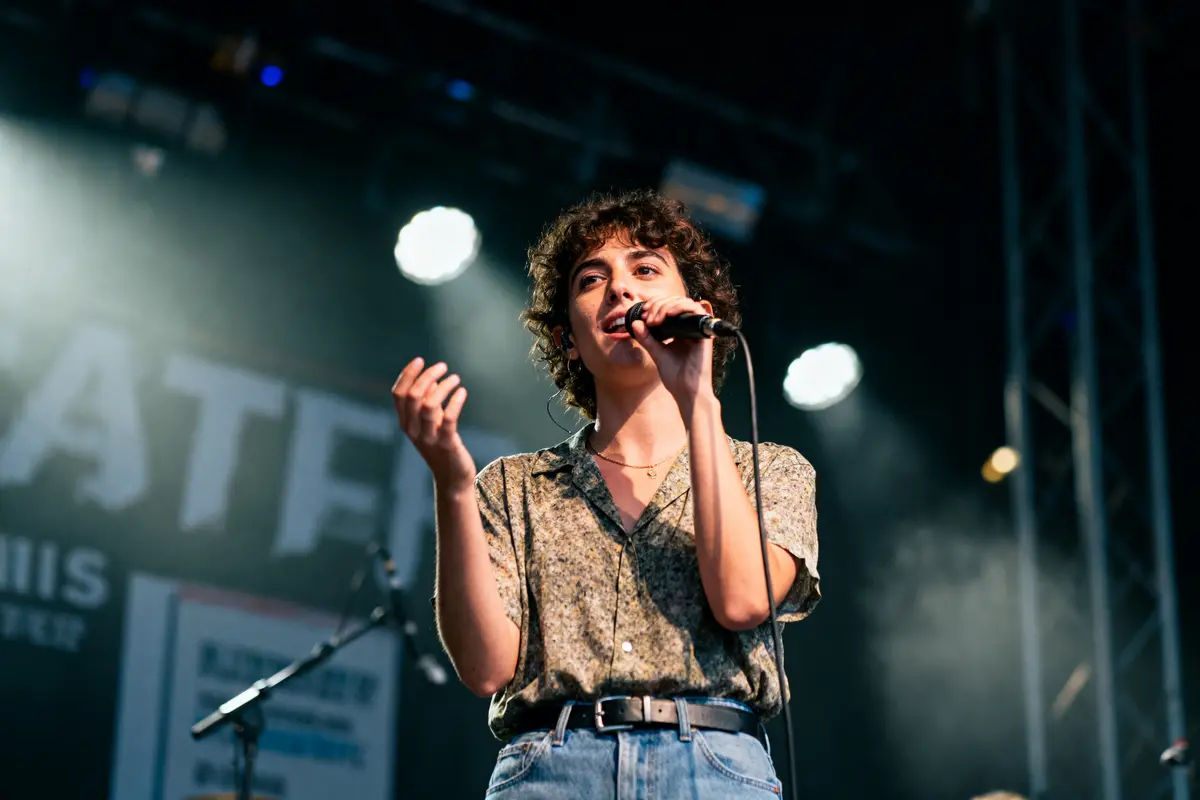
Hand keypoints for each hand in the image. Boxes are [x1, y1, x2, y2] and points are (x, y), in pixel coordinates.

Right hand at [391, 358, 475, 492]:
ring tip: (455, 378)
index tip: (420, 360)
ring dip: (443, 387)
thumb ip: (426, 403)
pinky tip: (462, 392)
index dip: (407, 375)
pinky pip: (448, 419)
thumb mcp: (429, 424)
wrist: (451, 478)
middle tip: (443, 366)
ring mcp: (428, 438)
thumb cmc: (441, 446)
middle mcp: (413, 430)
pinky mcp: (446, 444)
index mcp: (405, 423)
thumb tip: (432, 378)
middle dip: (427, 376)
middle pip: (413, 396)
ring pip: (429, 405)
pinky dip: (455, 401)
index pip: (398, 394)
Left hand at [629, 296, 716, 414]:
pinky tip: (669, 315)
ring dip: (667, 305)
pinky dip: (681, 307)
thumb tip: (635, 322)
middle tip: (648, 317)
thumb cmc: (675, 376)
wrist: (687, 391)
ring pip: (685, 302)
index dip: (655, 304)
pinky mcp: (704, 332)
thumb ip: (646, 338)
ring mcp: (697, 329)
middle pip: (675, 302)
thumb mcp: (656, 353)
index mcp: (679, 331)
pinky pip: (697, 310)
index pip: (669, 307)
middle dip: (658, 304)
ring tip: (655, 319)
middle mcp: (689, 328)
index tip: (644, 314)